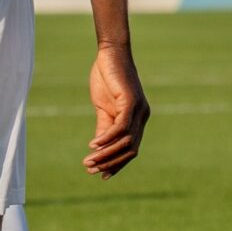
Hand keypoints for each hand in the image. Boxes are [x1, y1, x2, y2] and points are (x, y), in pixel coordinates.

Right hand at [85, 43, 148, 176]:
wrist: (110, 55)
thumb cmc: (108, 80)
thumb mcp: (104, 109)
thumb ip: (104, 128)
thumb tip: (98, 149)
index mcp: (138, 120)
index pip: (131, 149)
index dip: (118, 164)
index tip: (102, 175)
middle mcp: (142, 117)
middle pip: (130, 149)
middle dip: (111, 163)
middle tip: (90, 170)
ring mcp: (139, 110)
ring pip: (126, 141)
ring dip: (106, 154)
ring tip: (89, 161)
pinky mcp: (131, 101)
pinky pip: (120, 127)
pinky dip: (107, 138)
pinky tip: (93, 145)